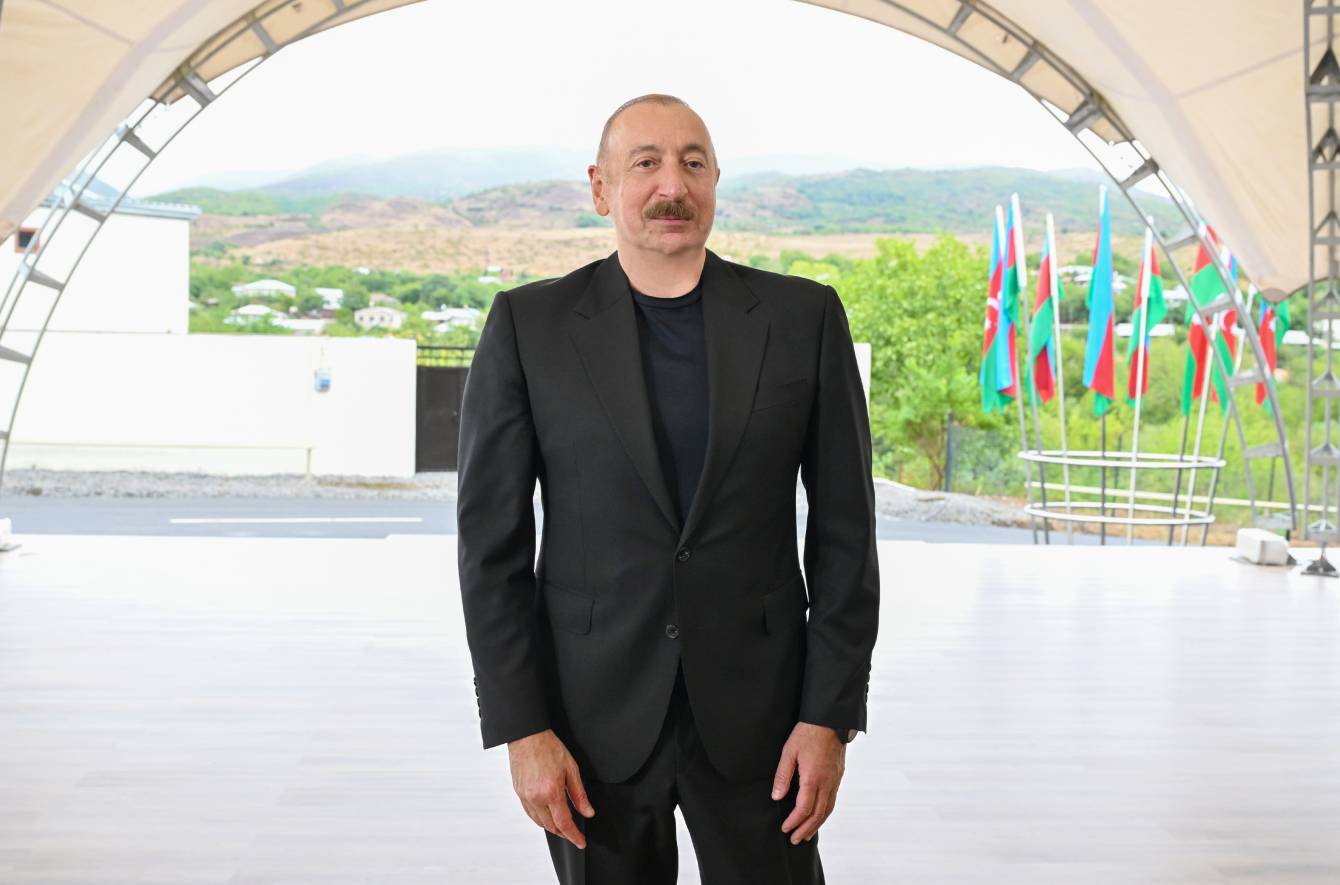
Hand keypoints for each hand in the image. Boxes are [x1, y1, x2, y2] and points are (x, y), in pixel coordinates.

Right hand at [508, 728, 595, 848]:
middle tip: (574, 833)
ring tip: (562, 826)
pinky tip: (547, 815)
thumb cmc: (548, 747)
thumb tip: (587, 812)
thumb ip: (579, 794)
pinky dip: (540, 819)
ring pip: (539, 822)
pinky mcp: (519, 793)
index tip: (580, 842)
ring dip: (552, 827)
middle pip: (551, 826)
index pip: (564, 823)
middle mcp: (536, 798)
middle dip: (564, 833)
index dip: (574, 836)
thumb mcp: (571, 769)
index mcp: (551, 792)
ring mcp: (525, 797)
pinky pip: (530, 813)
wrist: (526, 736)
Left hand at [772, 721, 845, 844]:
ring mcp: (835, 780)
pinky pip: (833, 800)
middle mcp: (827, 783)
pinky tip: (819, 816)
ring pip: (828, 810)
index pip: (804, 809)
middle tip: (795, 840)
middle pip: (818, 814)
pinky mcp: (838, 776)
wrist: (830, 720)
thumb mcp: (789, 752)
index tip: (785, 828)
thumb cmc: (807, 733)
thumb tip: (777, 797)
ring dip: (817, 824)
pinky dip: (825, 813)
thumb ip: (783, 775)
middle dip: (805, 829)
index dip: (794, 822)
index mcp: (813, 778)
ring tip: (807, 834)